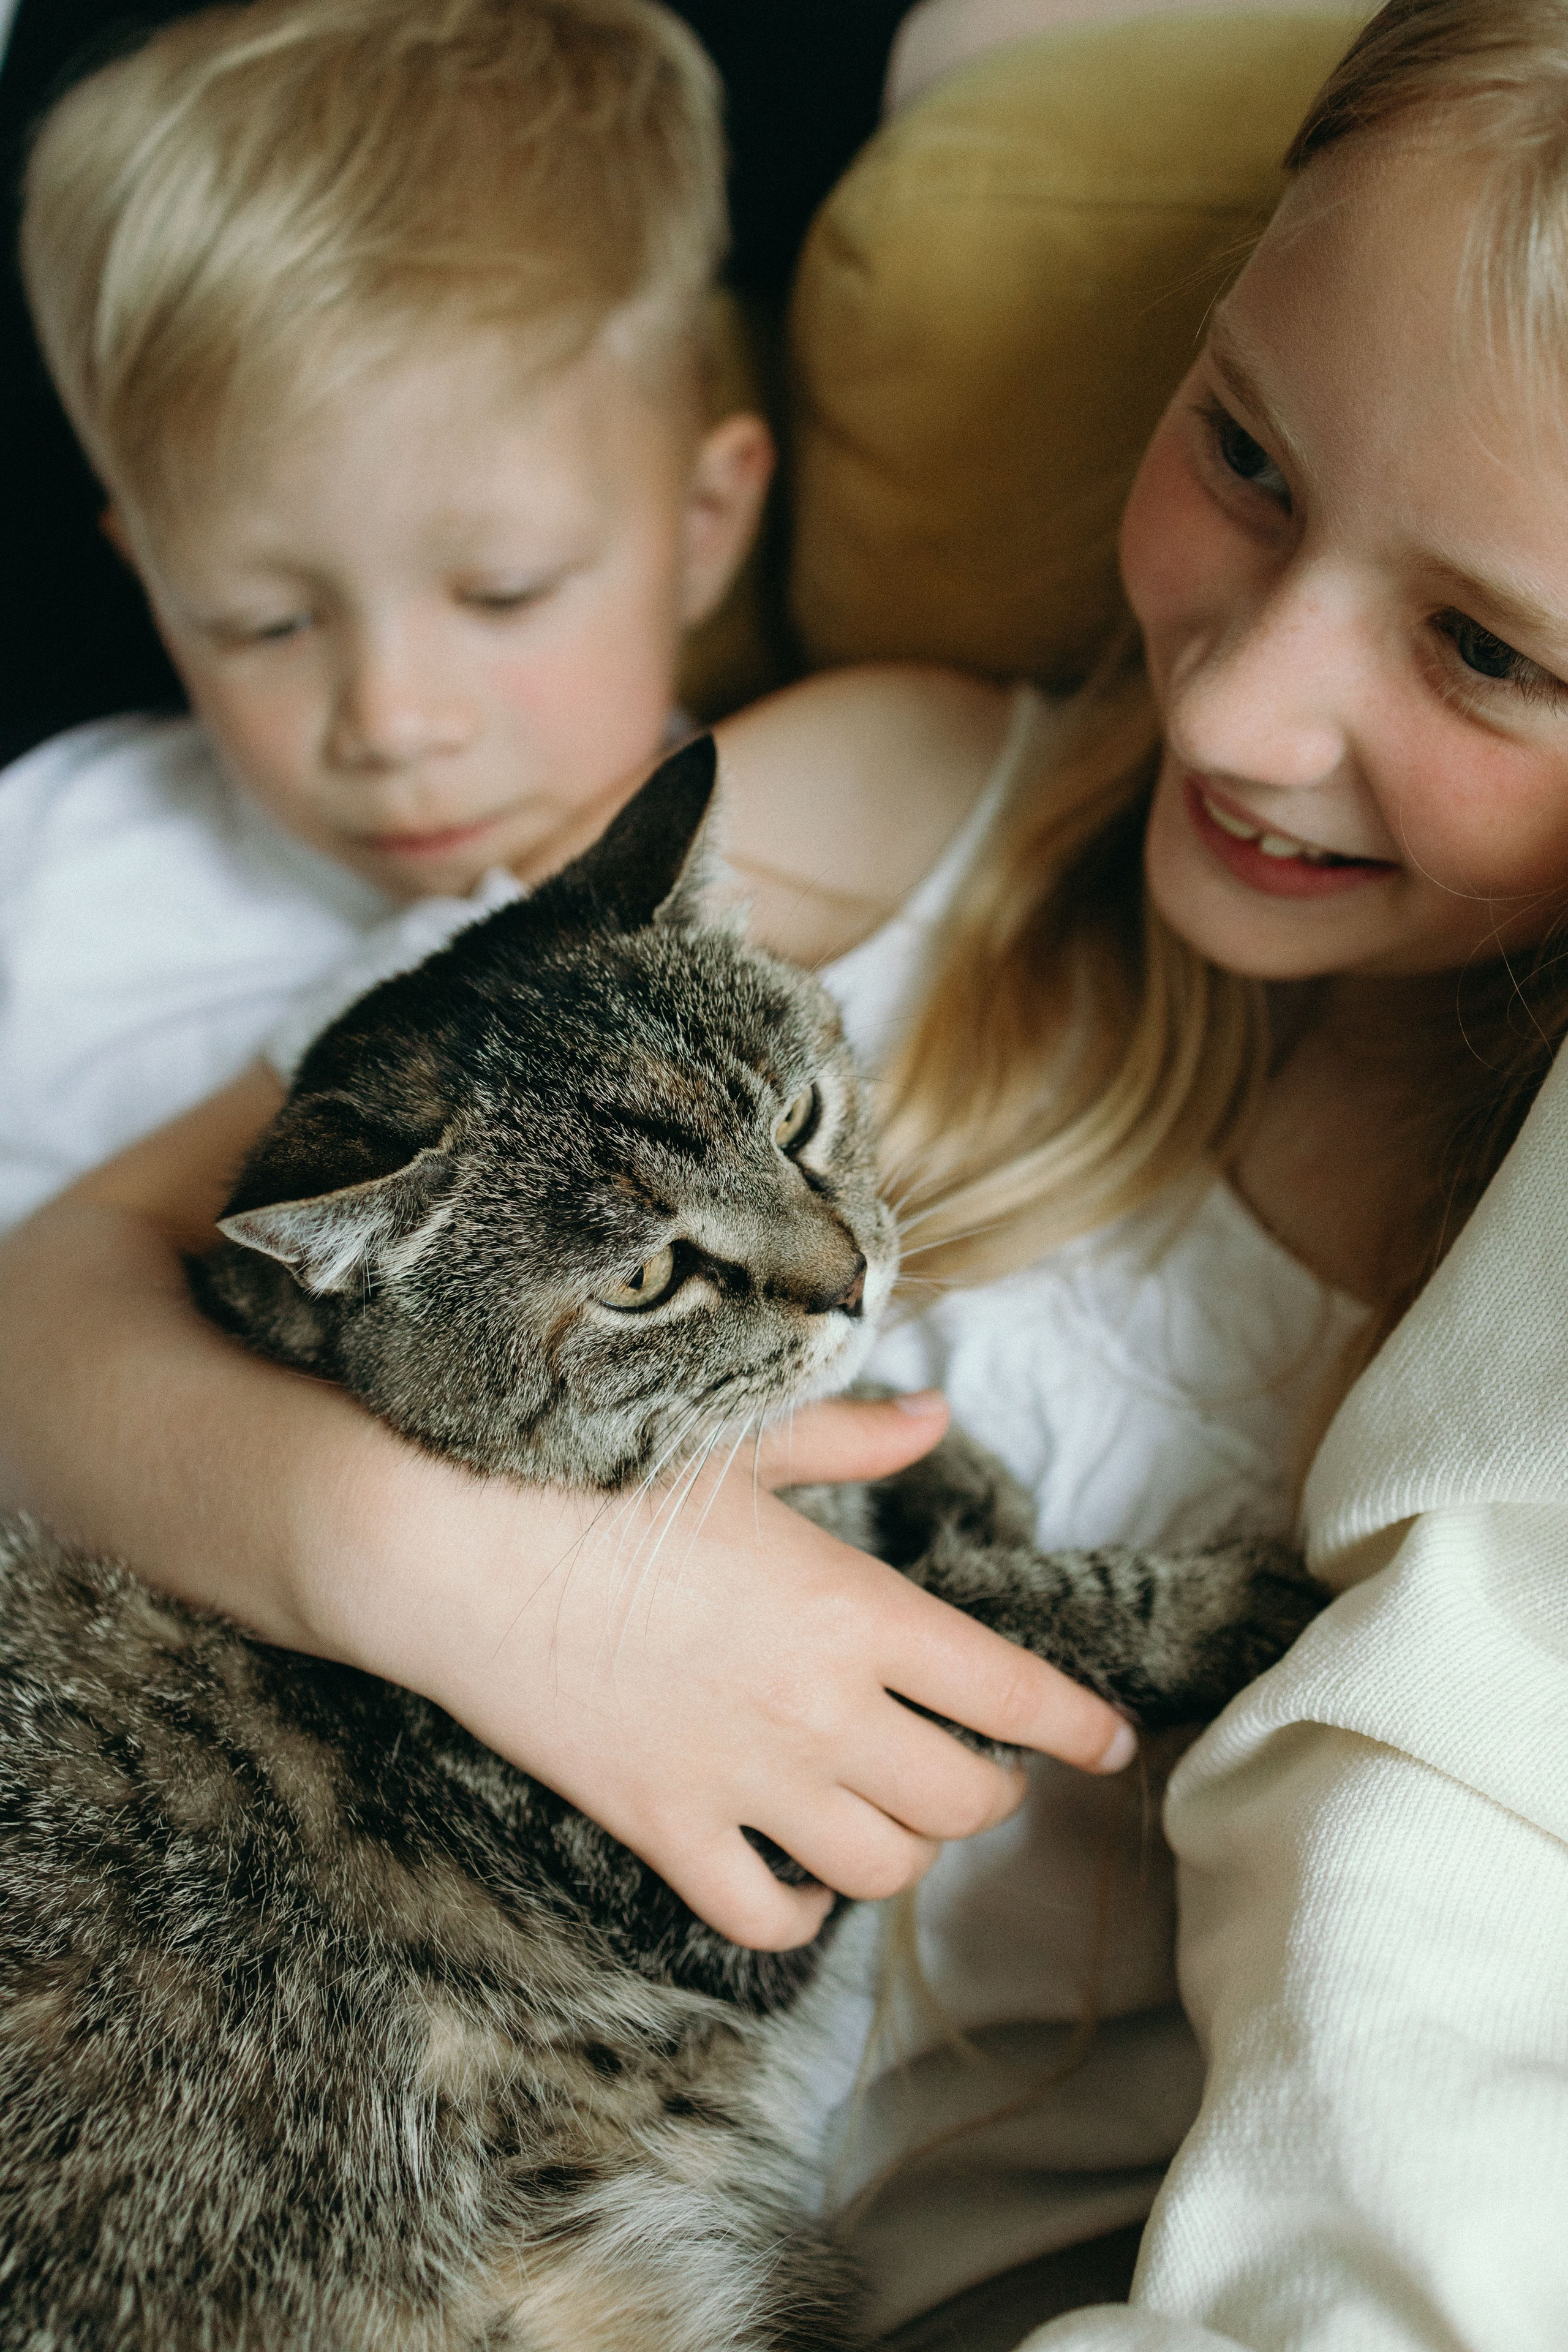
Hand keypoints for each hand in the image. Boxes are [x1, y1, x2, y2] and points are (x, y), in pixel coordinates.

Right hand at [317, 1389, 1134, 1950]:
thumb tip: (936, 1417)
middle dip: (994, 1792)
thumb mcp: (741, 1442)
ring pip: (883, 1867)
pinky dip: (802, 1911)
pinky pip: (763, 1915)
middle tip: (984, 1768)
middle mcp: (819, 1710)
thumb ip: (853, 1442)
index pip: (1012, 1693)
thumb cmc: (601, 1477)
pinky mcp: (662, 1826)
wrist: (452, 1545)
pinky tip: (805, 1880)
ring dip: (909, 1849)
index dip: (1079, 1727)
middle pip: (963, 1798)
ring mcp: (742, 1780)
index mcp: (855, 1609)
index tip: (1113, 1744)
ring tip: (897, 1814)